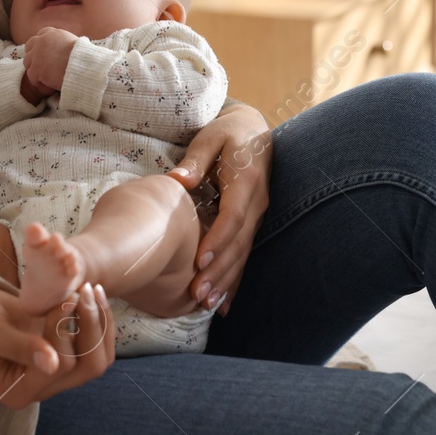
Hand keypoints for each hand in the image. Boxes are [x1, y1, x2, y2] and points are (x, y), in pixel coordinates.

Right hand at [0, 283, 115, 408]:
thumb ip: (18, 347)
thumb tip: (51, 364)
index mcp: (18, 391)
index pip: (60, 366)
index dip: (65, 330)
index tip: (62, 297)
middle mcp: (41, 388)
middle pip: (88, 367)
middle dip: (92, 326)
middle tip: (85, 289)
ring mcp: (55, 373)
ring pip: (98, 357)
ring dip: (100, 322)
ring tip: (91, 288)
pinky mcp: (63, 355)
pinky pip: (94, 344)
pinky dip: (99, 320)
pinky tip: (92, 295)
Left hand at [22, 27, 78, 94]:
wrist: (84, 67)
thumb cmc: (84, 58)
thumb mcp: (74, 43)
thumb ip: (64, 42)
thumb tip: (64, 47)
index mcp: (52, 33)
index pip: (40, 35)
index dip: (40, 46)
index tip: (45, 54)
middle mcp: (42, 41)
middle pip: (29, 47)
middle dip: (33, 56)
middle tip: (40, 66)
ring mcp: (37, 55)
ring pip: (28, 62)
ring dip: (35, 69)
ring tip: (46, 76)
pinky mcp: (36, 69)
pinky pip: (31, 76)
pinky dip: (38, 81)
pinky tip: (47, 84)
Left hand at [167, 102, 270, 315]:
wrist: (253, 129)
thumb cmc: (227, 132)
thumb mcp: (209, 138)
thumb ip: (195, 159)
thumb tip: (178, 181)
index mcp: (246, 182)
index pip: (232, 217)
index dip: (217, 241)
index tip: (199, 261)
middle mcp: (256, 203)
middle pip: (238, 244)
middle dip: (219, 272)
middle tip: (198, 295)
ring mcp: (257, 216)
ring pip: (242, 255)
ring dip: (226, 282)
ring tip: (207, 305)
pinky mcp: (251, 224)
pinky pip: (243, 255)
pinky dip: (234, 280)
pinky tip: (223, 304)